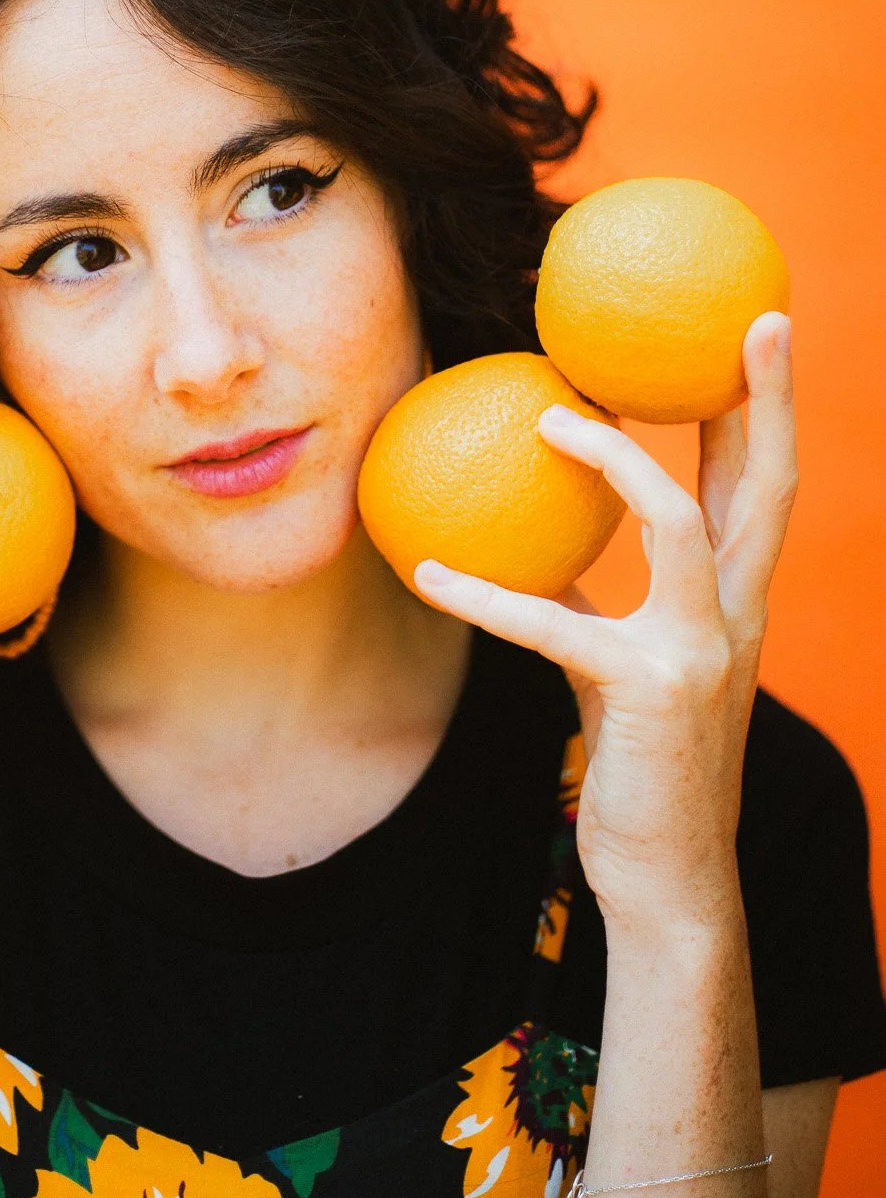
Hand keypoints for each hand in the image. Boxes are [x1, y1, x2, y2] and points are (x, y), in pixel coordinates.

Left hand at [414, 313, 796, 932]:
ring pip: (677, 519)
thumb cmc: (646, 765)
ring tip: (548, 420)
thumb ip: (599, 598)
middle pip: (771, 482)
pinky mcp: (647, 689)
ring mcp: (703, 650)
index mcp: (739, 602)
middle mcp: (740, 615)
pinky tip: (426, 569)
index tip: (754, 332)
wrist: (673, 880)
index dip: (765, 407)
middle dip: (767, 394)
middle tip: (756, 317)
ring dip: (616, 459)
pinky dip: (484, 593)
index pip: (765, 485)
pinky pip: (553, 620)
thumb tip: (537, 539)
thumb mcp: (627, 664)